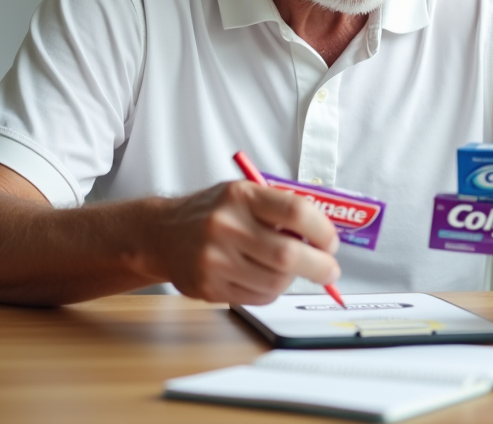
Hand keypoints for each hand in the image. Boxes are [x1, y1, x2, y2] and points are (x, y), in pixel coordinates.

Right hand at [154, 181, 340, 304]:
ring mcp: (215, 259)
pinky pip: (258, 297)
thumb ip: (280, 210)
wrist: (161, 234)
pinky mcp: (208, 286)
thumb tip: (323, 238)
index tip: (330, 242)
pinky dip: (270, 291)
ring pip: (276, 282)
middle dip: (320, 266)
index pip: (296, 211)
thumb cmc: (212, 213)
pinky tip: (260, 277)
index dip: (323, 230)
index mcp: (241, 196)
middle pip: (289, 254)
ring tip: (284, 269)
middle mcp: (226, 225)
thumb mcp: (243, 194)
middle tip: (330, 269)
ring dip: (290, 279)